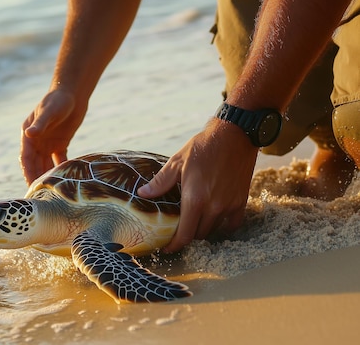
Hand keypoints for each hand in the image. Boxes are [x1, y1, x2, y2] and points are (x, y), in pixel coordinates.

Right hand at [20, 89, 86, 184]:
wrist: (73, 93)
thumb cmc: (58, 100)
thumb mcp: (49, 112)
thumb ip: (40, 124)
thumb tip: (29, 134)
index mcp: (29, 135)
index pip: (26, 158)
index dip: (27, 172)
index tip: (31, 186)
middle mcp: (36, 141)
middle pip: (35, 164)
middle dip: (37, 179)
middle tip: (41, 196)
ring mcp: (48, 143)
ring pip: (46, 164)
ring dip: (48, 177)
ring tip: (53, 193)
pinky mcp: (60, 144)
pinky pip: (59, 160)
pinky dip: (62, 169)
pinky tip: (67, 181)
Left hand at [138, 119, 258, 251]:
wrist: (234, 135)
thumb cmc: (202, 147)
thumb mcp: (176, 162)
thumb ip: (160, 182)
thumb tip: (142, 194)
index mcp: (195, 199)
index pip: (184, 235)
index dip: (174, 246)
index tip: (167, 248)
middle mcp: (213, 207)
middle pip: (198, 235)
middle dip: (187, 235)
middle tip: (178, 230)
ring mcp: (229, 205)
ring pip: (214, 230)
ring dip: (203, 229)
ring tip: (193, 223)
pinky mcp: (241, 201)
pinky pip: (232, 224)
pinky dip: (222, 226)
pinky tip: (214, 219)